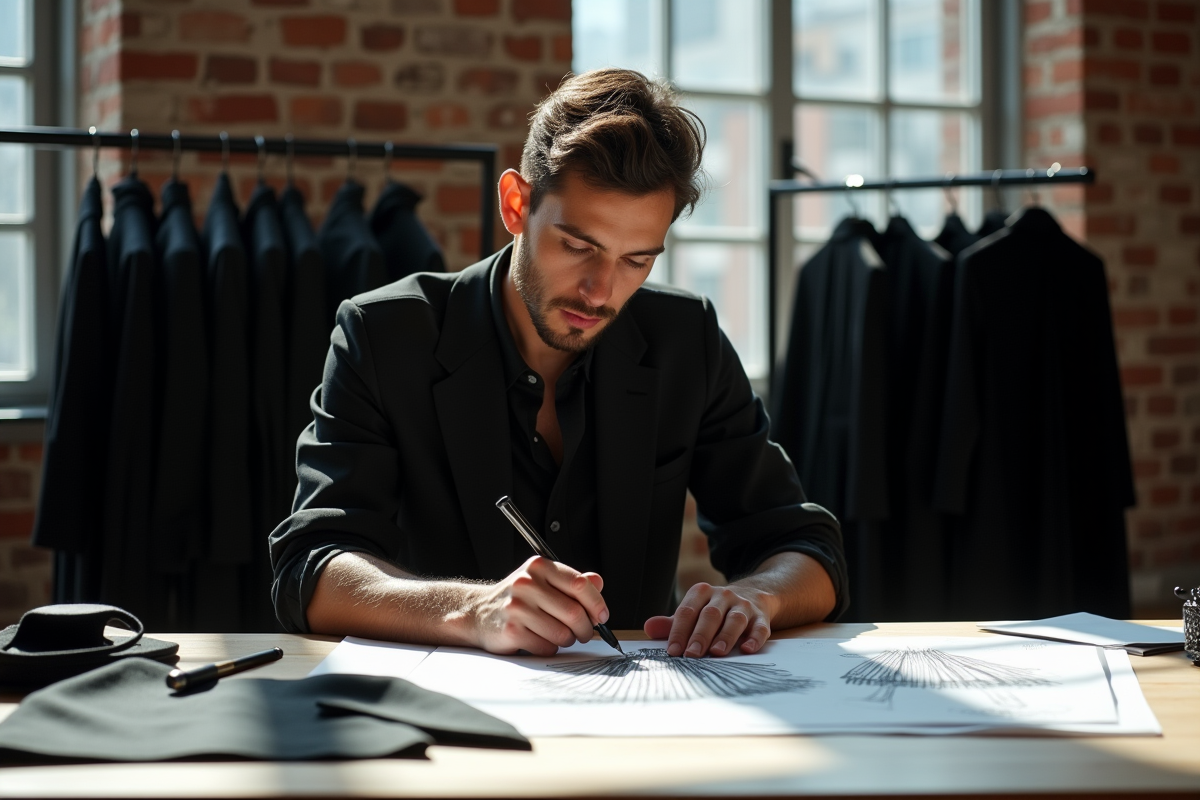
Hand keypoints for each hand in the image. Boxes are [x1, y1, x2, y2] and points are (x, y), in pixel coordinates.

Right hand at [469, 556, 607, 655]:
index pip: (579, 585)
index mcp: (539, 567)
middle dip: (585, 628)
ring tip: (560, 636)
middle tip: (584, 632)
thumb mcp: (543, 581)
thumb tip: (598, 583)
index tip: (602, 616)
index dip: (597, 603)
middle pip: (574, 612)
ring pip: (563, 633)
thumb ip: (571, 582)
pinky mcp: (511, 630)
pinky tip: (540, 640)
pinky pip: (547, 647)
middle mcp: (526, 583)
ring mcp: (517, 607)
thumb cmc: (518, 598)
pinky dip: (550, 648)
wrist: (478, 613)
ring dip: (568, 640)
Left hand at [643, 582, 772, 657]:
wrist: (751, 596)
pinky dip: (754, 638)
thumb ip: (671, 623)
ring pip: (734, 619)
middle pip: (710, 615)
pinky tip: (748, 649)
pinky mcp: (761, 617)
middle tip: (692, 655)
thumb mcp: (692, 612)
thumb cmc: (714, 611)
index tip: (673, 651)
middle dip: (700, 636)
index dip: (679, 631)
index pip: (687, 611)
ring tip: (717, 652)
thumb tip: (648, 628)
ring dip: (726, 636)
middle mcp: (723, 596)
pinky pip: (759, 627)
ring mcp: (743, 605)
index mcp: (701, 593)